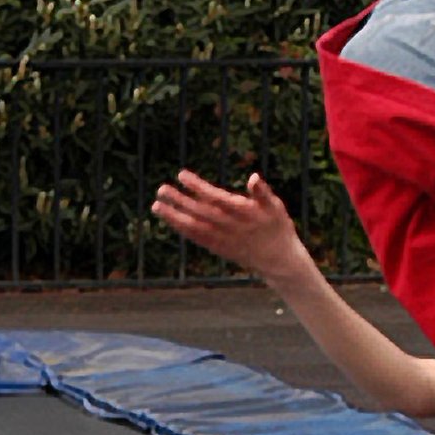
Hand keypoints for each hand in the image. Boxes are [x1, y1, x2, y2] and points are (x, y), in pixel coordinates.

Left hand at [151, 169, 303, 285]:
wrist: (278, 260)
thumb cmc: (277, 227)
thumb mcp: (276, 207)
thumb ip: (262, 192)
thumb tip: (254, 176)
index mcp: (244, 213)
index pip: (215, 198)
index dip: (197, 187)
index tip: (181, 175)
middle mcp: (230, 227)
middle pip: (199, 212)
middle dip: (179, 201)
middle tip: (161, 189)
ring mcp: (222, 240)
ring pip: (194, 227)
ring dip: (174, 217)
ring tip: (156, 205)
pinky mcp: (218, 249)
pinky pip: (197, 239)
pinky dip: (182, 230)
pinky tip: (170, 220)